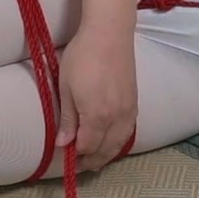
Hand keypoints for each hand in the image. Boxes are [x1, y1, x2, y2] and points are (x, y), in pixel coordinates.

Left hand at [57, 19, 138, 171]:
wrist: (109, 33)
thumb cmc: (83, 57)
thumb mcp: (66, 88)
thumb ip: (67, 119)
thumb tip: (63, 144)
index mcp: (97, 116)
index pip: (87, 147)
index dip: (76, 155)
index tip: (65, 156)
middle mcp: (116, 118)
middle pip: (106, 150)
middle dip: (92, 161)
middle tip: (78, 164)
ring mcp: (129, 110)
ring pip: (120, 143)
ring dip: (107, 154)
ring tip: (94, 159)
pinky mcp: (134, 102)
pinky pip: (128, 131)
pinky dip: (119, 142)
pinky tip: (111, 141)